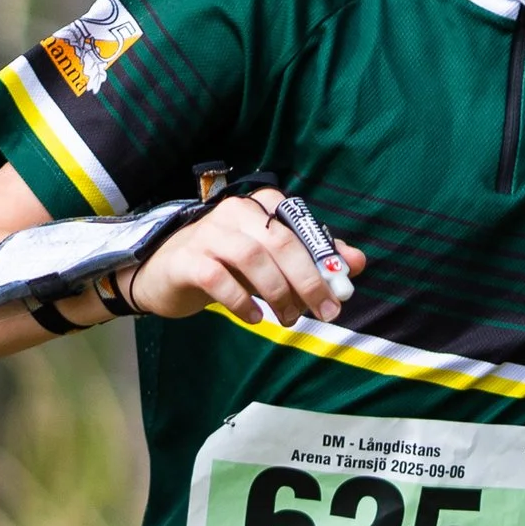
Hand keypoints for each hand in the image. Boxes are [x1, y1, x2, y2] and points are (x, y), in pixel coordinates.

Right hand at [126, 189, 365, 326]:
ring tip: (288, 318)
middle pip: (280, 241)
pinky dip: (241, 301)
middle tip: (324, 311)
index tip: (341, 291)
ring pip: (252, 257)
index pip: (299, 226)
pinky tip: (254, 318)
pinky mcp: (187, 260)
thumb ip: (314, 259)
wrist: (166, 276)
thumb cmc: (227, 266)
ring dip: (277, 292)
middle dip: (307, 279)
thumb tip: (358, 262)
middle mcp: (234, 212)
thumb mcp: (273, 263)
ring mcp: (208, 234)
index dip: (324, 258)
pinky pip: (218, 278)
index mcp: (260, 207)